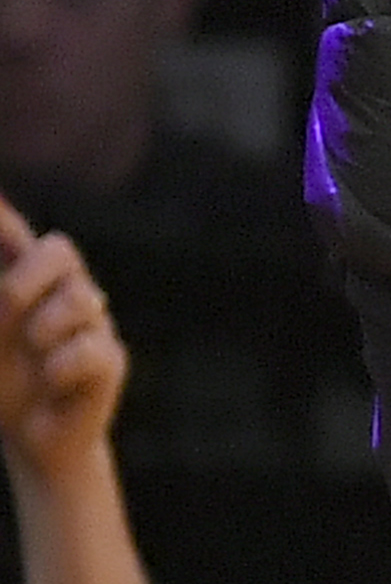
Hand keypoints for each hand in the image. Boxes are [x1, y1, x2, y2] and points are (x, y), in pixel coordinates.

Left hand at [0, 200, 126, 487]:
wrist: (32, 441)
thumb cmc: (3, 387)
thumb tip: (0, 294)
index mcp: (27, 284)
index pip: (17, 237)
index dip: (1, 218)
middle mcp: (64, 292)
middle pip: (60, 249)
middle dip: (28, 277)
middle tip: (6, 306)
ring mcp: (92, 322)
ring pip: (80, 298)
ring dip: (44, 330)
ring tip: (36, 357)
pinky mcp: (111, 359)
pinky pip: (90, 349)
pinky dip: (61, 368)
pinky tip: (54, 384)